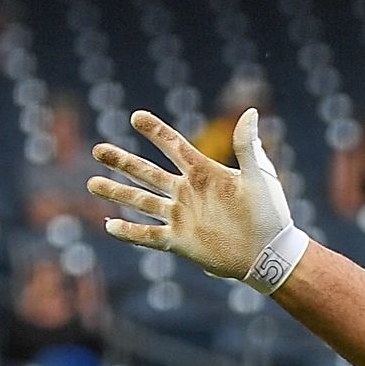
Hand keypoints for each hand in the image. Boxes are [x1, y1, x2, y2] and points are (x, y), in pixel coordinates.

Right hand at [90, 109, 296, 283]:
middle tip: (97, 149)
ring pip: (142, 201)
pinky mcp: (180, 242)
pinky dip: (130, 232)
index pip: (174, 146)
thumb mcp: (260, 177)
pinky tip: (109, 225)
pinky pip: (149, 236)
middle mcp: (187, 192)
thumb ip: (247, 146)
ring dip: (117, 192)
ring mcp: (181, 217)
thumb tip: (251, 111)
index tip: (136, 116)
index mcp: (204, 173)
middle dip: (122, 161)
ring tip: (93, 183)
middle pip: (147, 173)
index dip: (156, 132)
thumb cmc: (271, 214)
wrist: (271, 254)